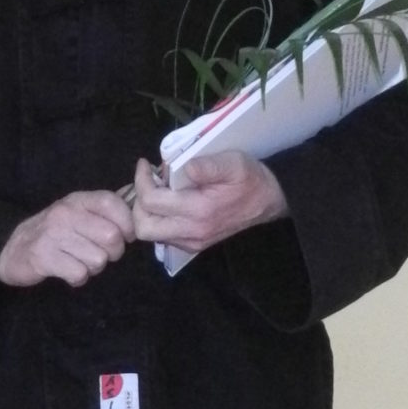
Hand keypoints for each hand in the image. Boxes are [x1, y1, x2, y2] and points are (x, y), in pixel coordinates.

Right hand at [0, 190, 135, 287]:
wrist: (11, 249)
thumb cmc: (52, 233)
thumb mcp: (76, 213)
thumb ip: (103, 211)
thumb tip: (140, 211)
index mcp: (77, 200)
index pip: (113, 204)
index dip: (127, 223)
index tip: (125, 236)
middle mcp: (65, 214)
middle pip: (112, 237)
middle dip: (113, 253)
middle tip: (100, 254)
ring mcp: (53, 235)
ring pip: (98, 259)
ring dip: (94, 267)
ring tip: (79, 262)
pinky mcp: (44, 258)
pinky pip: (79, 274)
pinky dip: (78, 278)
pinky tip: (68, 271)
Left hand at [130, 151, 286, 253]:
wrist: (269, 202)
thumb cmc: (250, 179)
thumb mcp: (234, 163)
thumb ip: (209, 165)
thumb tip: (185, 167)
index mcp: (199, 210)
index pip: (151, 202)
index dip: (141, 181)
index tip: (145, 165)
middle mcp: (191, 232)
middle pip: (143, 227)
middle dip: (138, 203)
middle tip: (146, 182)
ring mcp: (191, 242)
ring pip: (150, 235)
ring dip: (145, 212)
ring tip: (155, 190)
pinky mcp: (193, 245)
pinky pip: (163, 236)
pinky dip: (157, 219)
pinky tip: (166, 202)